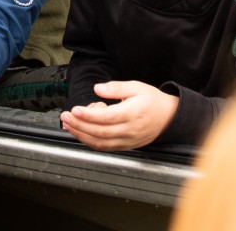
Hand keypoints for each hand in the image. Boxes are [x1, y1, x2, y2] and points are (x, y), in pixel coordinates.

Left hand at [59, 81, 178, 150]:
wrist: (169, 117)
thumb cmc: (152, 100)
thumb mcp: (136, 87)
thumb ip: (116, 87)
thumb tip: (97, 88)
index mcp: (133, 113)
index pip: (107, 117)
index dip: (89, 115)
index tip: (75, 109)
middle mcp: (130, 130)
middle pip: (101, 131)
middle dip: (80, 125)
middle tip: (65, 116)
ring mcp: (128, 141)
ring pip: (101, 143)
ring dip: (81, 135)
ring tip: (67, 125)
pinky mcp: (126, 146)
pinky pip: (106, 148)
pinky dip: (90, 142)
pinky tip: (79, 134)